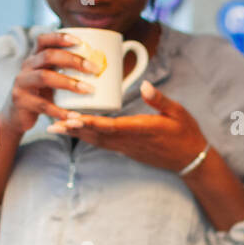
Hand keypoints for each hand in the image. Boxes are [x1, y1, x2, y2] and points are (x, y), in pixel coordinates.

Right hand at [1, 32, 98, 135]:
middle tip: (95, 69)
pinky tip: (75, 116)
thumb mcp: (51, 79)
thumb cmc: (42, 94)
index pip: (43, 40)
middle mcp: (26, 67)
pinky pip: (43, 106)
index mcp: (35, 58)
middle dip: (73, 60)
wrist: (17, 117)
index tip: (80, 41)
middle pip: (48, 56)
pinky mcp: (21, 102)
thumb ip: (67, 71)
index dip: (60, 37)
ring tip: (89, 90)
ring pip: (45, 77)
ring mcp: (22, 84)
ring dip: (69, 83)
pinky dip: (60, 111)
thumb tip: (102, 65)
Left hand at [45, 80, 208, 173]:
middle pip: (97, 135)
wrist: (191, 160)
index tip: (73, 118)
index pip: (112, 126)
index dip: (90, 123)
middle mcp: (132, 141)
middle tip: (53, 123)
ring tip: (56, 127)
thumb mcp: (178, 113)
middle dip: (75, 129)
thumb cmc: (186, 133)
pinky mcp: (127, 149)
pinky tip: (75, 131)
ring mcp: (128, 147)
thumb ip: (160, 100)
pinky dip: (87, 137)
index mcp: (143, 129)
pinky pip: (103, 143)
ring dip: (76, 134)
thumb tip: (144, 84)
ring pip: (97, 141)